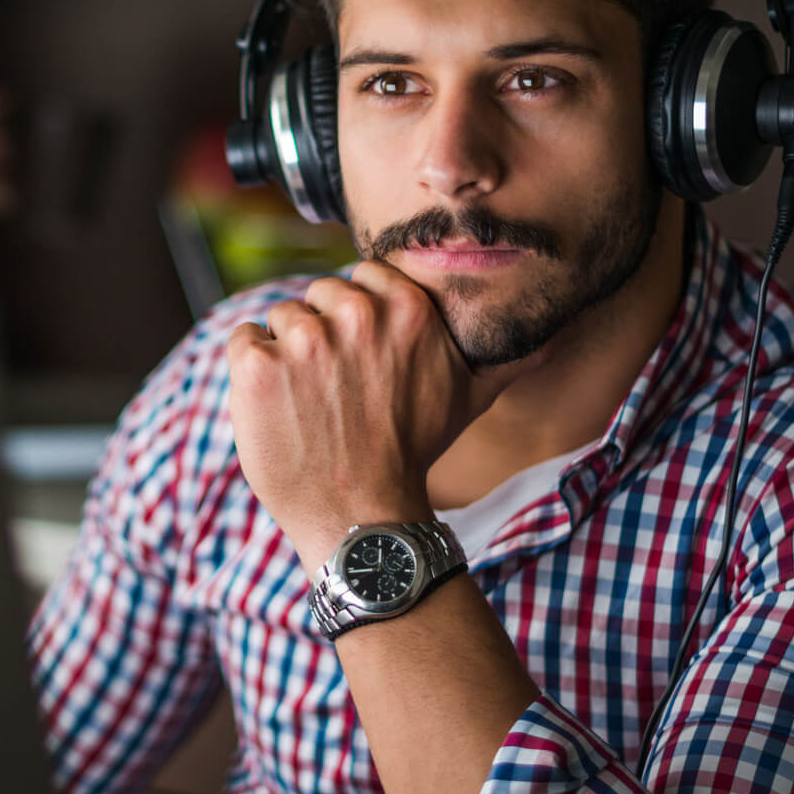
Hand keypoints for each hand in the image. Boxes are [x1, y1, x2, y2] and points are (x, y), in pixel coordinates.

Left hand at [225, 262, 492, 568]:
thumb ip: (506, 356)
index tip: (362, 358)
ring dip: (287, 356)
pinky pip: (243, 340)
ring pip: (281, 319)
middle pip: (318, 296)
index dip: (357, 317)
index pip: (362, 276)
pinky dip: (251, 370)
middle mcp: (354, 315)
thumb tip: (550, 334)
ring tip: (310, 405)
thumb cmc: (412, 454)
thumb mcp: (471, 398)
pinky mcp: (258, 367)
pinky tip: (278, 407)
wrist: (360, 516)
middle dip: (322, 335)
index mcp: (405, 308)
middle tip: (337, 391)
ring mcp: (303, 340)